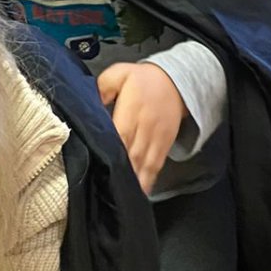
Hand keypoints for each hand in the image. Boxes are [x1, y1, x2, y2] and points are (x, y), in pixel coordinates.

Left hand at [97, 61, 185, 193]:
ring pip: (144, 163)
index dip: (113, 150)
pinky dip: (148, 180)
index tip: (102, 166)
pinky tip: (141, 193)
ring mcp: (156, 138)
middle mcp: (145, 126)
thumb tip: (92, 103)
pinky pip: (155, 165)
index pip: (120, 133)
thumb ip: (103, 86)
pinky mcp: (164, 145)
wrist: (177, 81)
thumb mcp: (119, 73)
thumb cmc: (144, 79)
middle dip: (121, 173)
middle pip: (132, 153)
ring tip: (124, 198)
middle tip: (108, 190)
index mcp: (132, 109)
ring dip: (135, 181)